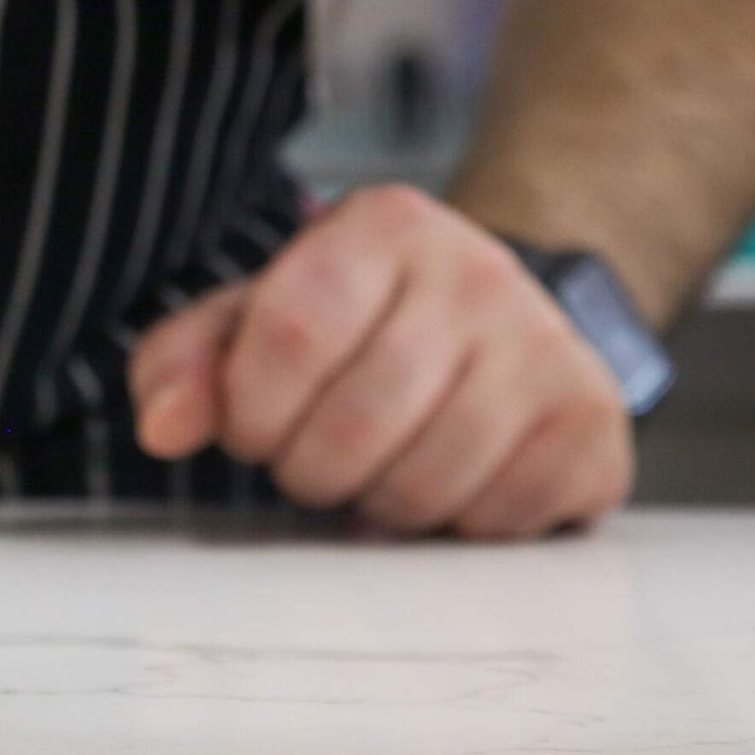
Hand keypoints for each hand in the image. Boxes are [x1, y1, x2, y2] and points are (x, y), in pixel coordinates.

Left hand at [128, 185, 634, 538]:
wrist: (497, 316)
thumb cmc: (354, 322)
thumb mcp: (255, 317)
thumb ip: (185, 361)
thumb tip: (161, 428)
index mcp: (384, 226)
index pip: (290, 334)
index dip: (252, 411)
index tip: (253, 429)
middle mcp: (479, 273)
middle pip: (356, 423)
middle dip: (309, 470)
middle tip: (313, 460)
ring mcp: (548, 348)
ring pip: (428, 483)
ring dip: (378, 505)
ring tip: (376, 470)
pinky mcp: (592, 424)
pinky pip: (497, 521)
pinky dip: (451, 528)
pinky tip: (445, 482)